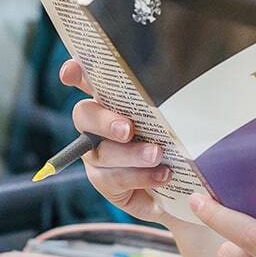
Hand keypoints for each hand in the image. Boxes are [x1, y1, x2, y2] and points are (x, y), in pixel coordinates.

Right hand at [60, 58, 172, 225]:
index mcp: (112, 98)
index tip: (69, 73)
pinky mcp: (105, 181)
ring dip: (131, 154)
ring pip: (102, 153)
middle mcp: (97, 125)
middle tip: (128, 130)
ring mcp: (97, 154)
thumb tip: (179, 78)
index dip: (75, 73)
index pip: (87, 80)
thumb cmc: (179, 139)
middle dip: (105, 122)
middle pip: (84, 116)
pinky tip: (162, 174)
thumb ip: (170, 101)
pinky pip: (113, 179)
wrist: (186, 183)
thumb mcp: (177, 116)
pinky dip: (139, 176)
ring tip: (157, 155)